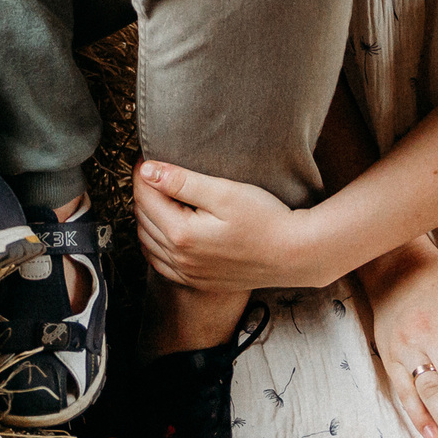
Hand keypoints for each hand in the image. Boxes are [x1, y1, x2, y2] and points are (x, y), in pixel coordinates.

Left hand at [133, 161, 328, 291]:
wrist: (294, 255)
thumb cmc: (265, 219)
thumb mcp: (224, 192)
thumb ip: (182, 182)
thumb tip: (148, 171)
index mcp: (182, 234)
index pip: (145, 197)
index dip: (143, 173)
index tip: (147, 156)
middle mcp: (179, 258)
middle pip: (143, 218)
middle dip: (143, 192)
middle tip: (152, 171)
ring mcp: (188, 274)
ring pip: (148, 242)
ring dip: (146, 217)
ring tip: (157, 195)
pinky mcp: (198, 282)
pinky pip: (160, 264)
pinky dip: (154, 244)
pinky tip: (163, 231)